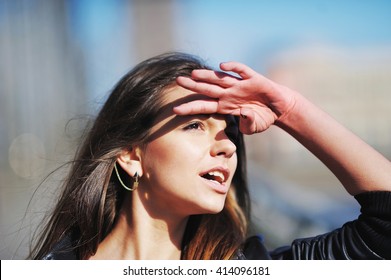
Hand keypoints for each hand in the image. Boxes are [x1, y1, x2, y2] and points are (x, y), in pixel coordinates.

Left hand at [174, 62, 295, 133]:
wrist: (280, 108)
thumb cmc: (263, 118)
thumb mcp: (253, 127)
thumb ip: (247, 124)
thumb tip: (243, 115)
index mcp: (225, 106)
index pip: (204, 106)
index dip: (190, 107)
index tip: (175, 109)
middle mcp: (229, 94)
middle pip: (207, 89)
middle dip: (192, 85)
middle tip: (178, 80)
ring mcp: (239, 85)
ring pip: (220, 78)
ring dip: (207, 75)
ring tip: (194, 73)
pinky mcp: (252, 78)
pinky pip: (241, 70)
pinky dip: (232, 67)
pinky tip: (223, 65)